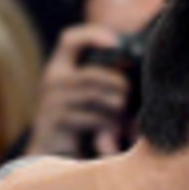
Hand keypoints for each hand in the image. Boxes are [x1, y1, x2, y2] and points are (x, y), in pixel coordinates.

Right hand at [24, 24, 131, 158]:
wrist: (55, 154)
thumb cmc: (84, 124)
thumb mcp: (97, 99)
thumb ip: (111, 86)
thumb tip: (137, 82)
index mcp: (60, 68)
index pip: (70, 39)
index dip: (92, 35)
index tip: (117, 42)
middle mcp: (52, 80)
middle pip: (92, 74)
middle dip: (117, 85)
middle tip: (128, 95)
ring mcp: (51, 101)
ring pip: (94, 96)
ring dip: (115, 108)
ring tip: (122, 120)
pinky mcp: (55, 121)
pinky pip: (91, 118)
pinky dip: (108, 126)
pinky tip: (113, 136)